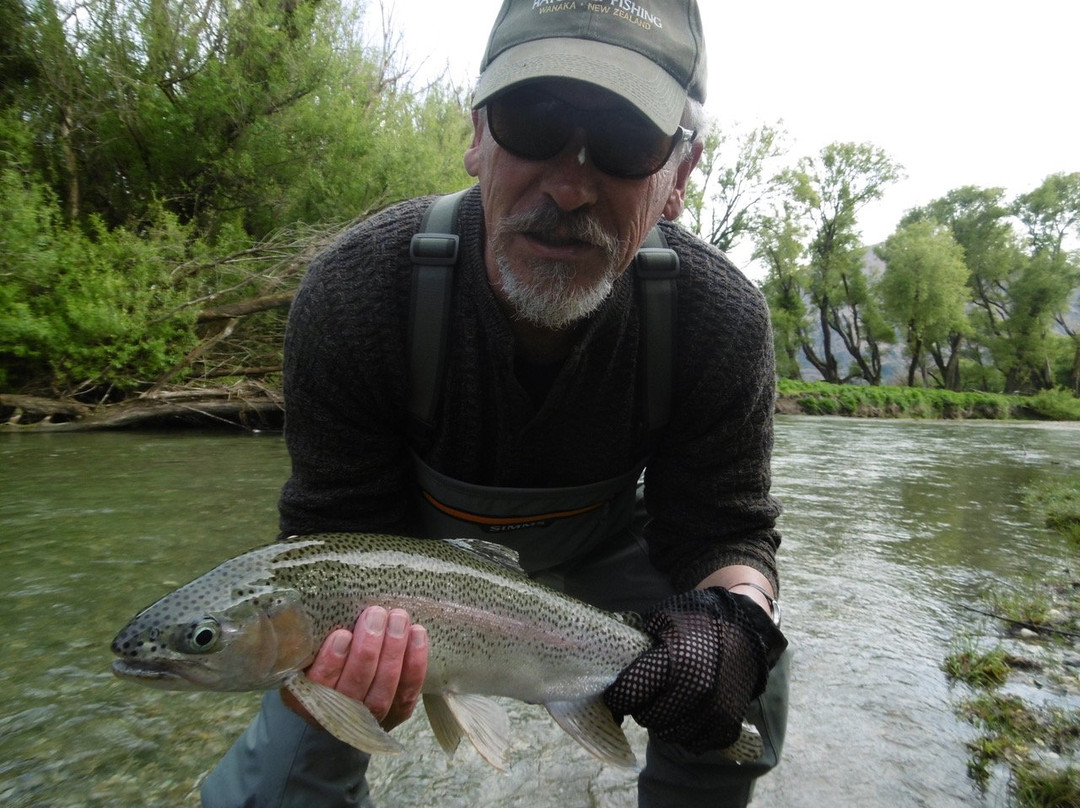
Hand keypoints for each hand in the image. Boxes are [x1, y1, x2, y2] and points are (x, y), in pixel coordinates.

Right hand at [283, 606, 428, 730]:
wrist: (345, 688)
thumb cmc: (324, 657)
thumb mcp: (310, 650)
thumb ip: (316, 638)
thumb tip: (330, 604)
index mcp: (306, 699)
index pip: (318, 685)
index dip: (331, 662)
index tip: (342, 635)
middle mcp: (336, 716)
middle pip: (354, 688)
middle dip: (368, 649)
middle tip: (375, 614)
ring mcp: (368, 719)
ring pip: (383, 690)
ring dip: (393, 652)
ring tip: (398, 619)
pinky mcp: (396, 714)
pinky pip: (407, 692)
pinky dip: (415, 663)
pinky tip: (417, 633)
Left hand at [603, 588, 785, 752]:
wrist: (746, 630)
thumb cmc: (698, 622)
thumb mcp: (663, 620)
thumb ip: (639, 646)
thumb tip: (610, 670)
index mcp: (676, 663)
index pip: (629, 694)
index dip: (617, 695)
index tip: (617, 692)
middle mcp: (697, 691)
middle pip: (647, 718)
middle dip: (642, 706)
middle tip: (648, 693)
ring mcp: (715, 712)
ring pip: (669, 734)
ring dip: (664, 720)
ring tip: (669, 700)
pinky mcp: (728, 726)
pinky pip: (695, 743)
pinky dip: (687, 730)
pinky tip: (688, 711)